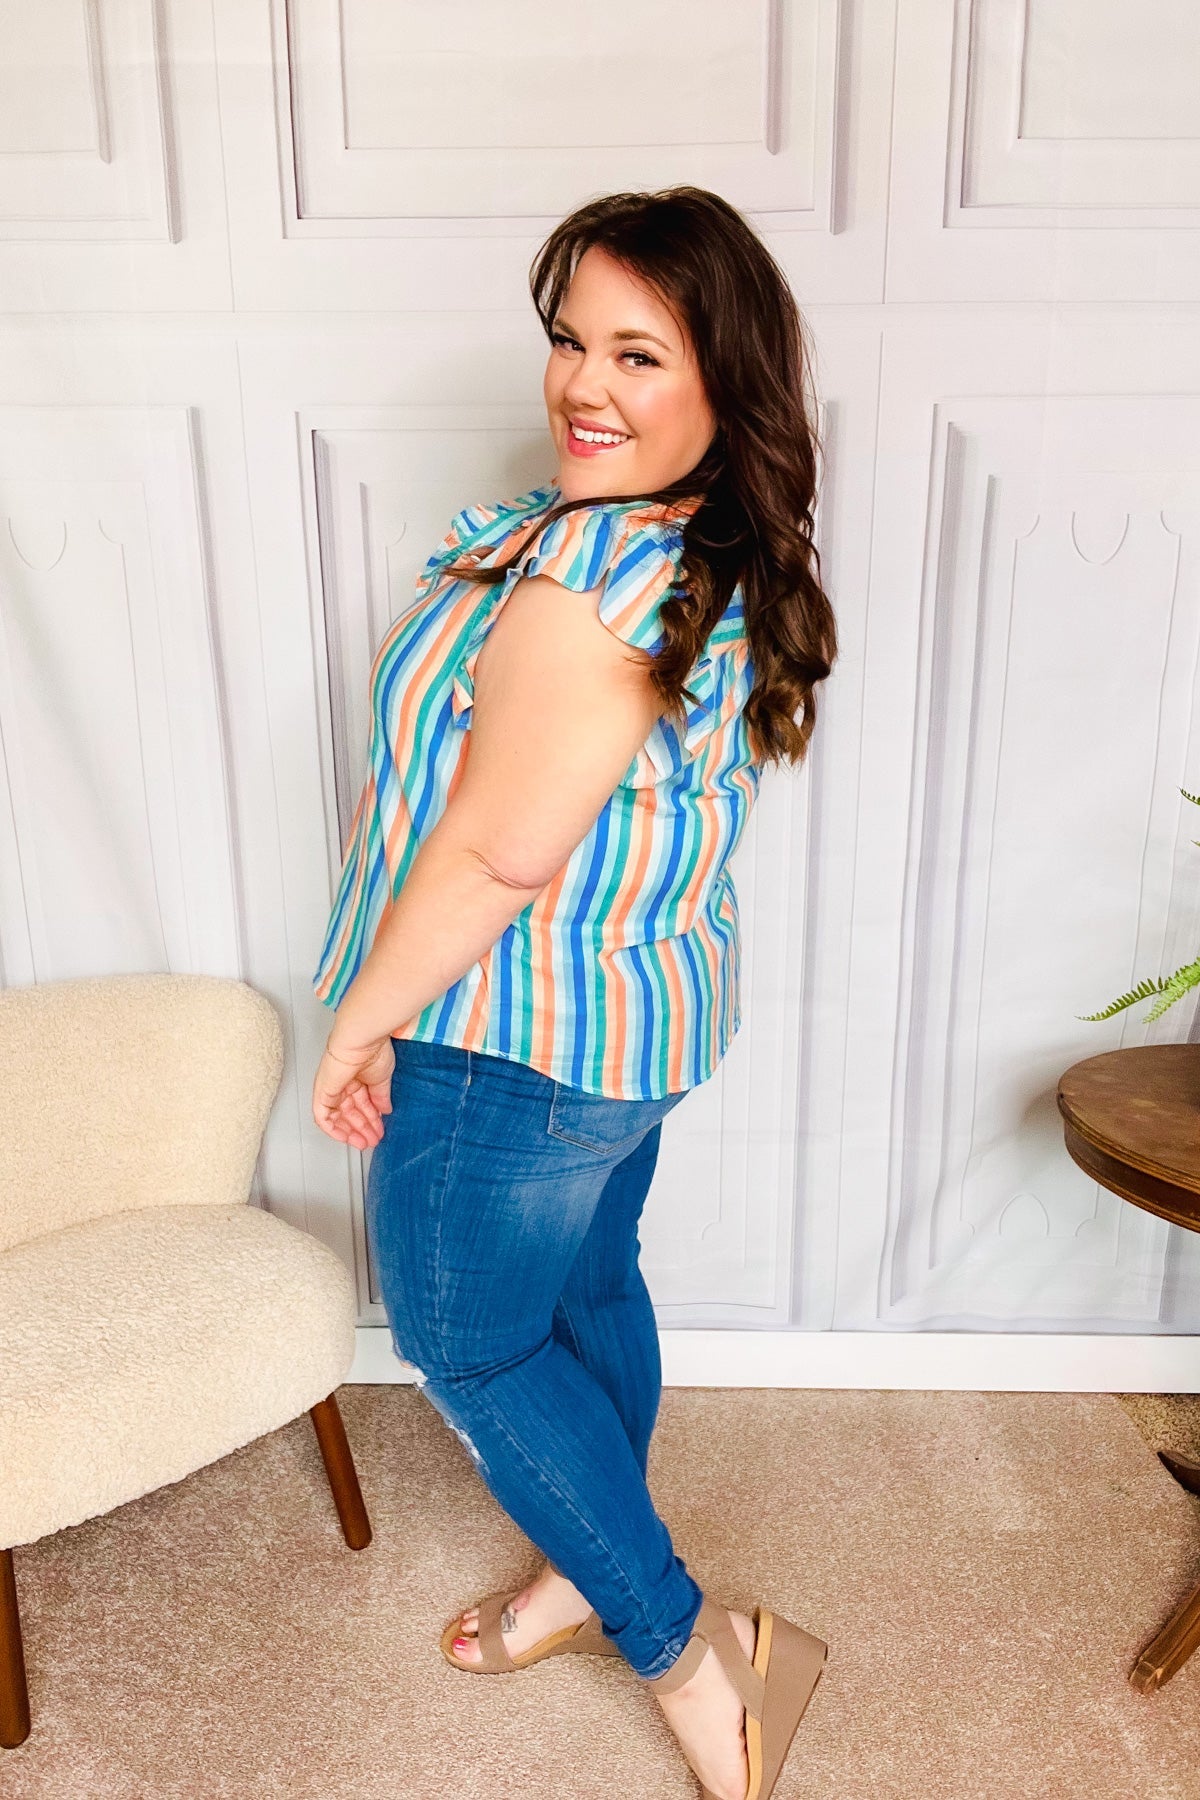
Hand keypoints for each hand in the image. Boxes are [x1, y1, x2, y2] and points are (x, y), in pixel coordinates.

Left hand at [312, 1034, 394, 1148]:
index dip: (371, 1119)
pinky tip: (345, 1137)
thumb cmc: (373, 1051)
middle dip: (363, 1128)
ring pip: (338, 1116)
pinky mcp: (322, 1092)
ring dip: (351, 1131)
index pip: (362, 1103)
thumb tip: (384, 1110)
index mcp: (357, 1077)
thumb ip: (381, 1097)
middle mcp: (343, 1082)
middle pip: (350, 1112)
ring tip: (364, 1142)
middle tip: (373, 1140)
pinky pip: (322, 1116)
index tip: (378, 1130)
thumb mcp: (382, 1080)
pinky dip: (332, 1129)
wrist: (361, 1040)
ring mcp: (332, 1087)